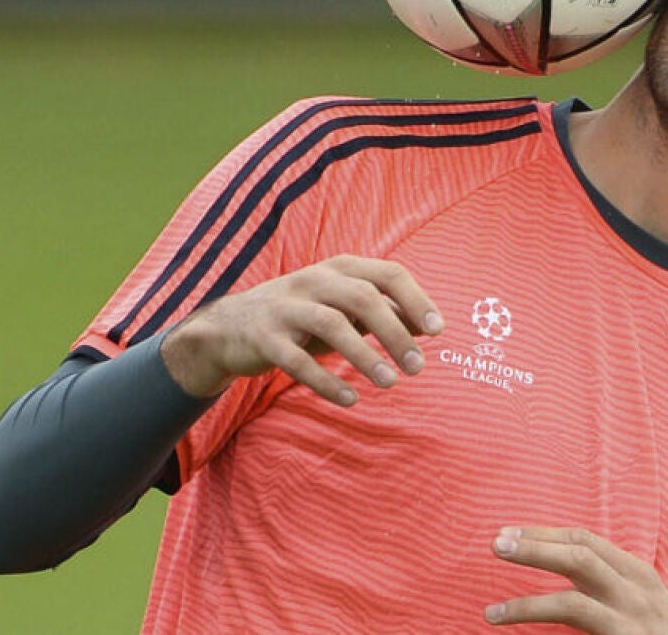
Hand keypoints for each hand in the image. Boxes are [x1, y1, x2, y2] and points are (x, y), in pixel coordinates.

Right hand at [159, 255, 442, 405]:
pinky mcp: (264, 338)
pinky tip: (350, 399)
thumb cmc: (302, 317)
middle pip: (363, 297)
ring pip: (332, 324)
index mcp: (339, 269)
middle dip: (395, 332)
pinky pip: (297, 360)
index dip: (416, 299)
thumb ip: (381, 312)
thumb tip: (428, 326)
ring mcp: (286, 307)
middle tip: (418, 367)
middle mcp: (313, 280)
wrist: (230, 327)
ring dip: (365, 355)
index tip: (438, 331)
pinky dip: (326, 380)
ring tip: (390, 383)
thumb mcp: (342, 308)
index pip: (387, 273)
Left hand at [485, 526, 667, 632]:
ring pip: (572, 602)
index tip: (510, 533)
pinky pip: (577, 632)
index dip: (544, 533)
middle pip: (578, 556)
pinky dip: (545, 632)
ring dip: (526, 604)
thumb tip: (561, 566)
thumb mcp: (641, 602)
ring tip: (492, 612)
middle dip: (534, 548)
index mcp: (639, 574)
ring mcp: (633, 622)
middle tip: (496, 545)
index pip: (586, 539)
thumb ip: (609, 584)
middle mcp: (638, 593)